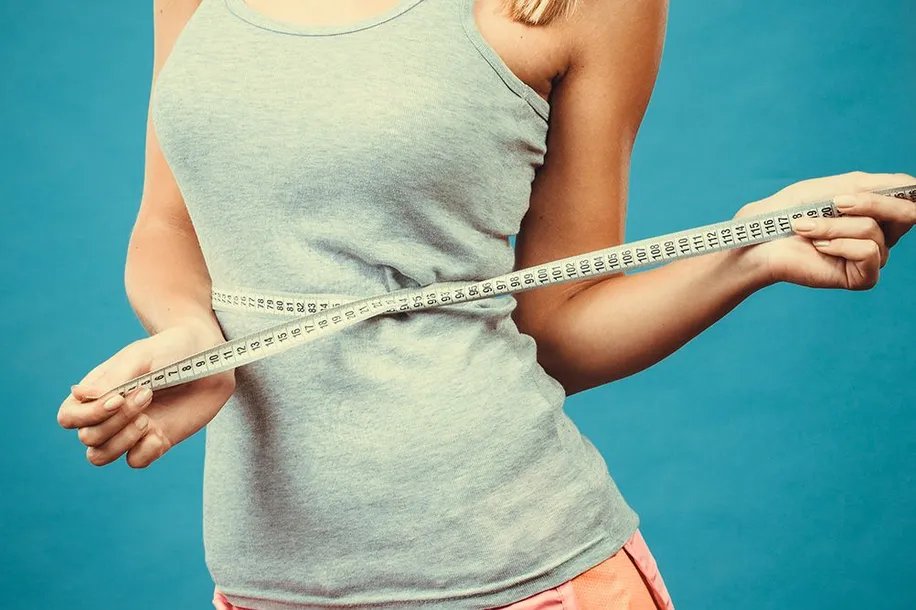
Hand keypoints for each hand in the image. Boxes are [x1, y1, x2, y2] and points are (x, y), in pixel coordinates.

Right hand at [57, 317, 235, 467]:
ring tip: (148, 419)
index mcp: (99, 390)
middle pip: (87, 438)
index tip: (119, 397)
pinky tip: (160, 435)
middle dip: (115, 421)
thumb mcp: (143, 356)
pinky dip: (145, 452)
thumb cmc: (172, 350)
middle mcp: (109, 413)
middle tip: (148, 395)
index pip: (69, 417)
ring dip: (123, 440)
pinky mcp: (156, 440)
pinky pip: (136, 461)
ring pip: (101, 455)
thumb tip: (79, 394)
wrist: (210, 359)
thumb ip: (114, 378)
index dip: (88, 415)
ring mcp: (132, 429)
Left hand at [735, 171, 915, 289]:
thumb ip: (875, 185)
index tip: (869, 188)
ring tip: (805, 228)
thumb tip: (914, 185)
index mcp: (876, 211)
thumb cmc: (789, 212)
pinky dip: (839, 244)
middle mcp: (881, 234)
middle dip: (869, 202)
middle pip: (906, 213)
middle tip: (834, 203)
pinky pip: (869, 252)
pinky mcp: (862, 277)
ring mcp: (872, 257)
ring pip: (874, 231)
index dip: (905, 190)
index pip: (909, 196)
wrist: (759, 241)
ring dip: (834, 226)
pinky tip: (817, 247)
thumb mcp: (834, 188)